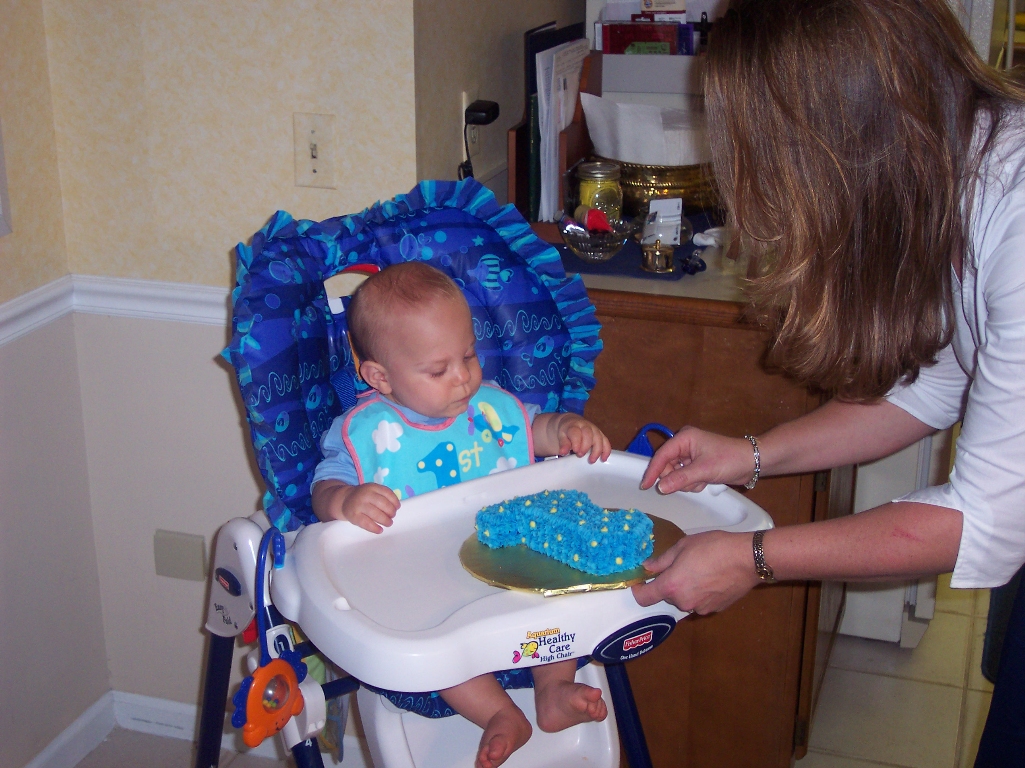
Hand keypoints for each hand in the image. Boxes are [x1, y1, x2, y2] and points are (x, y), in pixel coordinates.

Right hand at [315, 481, 399, 532]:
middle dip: (390, 511)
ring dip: (385, 520)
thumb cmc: (363, 497)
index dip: (394, 501)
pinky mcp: (353, 516)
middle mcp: (365, 494)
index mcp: (372, 487)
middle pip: (382, 503)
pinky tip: (380, 530)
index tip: (397, 508)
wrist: (344, 499)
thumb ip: (383, 496)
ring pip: (375, 514)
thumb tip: (396, 508)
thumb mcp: (372, 491)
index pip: (387, 492)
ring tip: (389, 523)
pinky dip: (375, 528)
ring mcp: (358, 505)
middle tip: (392, 516)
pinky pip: (366, 523)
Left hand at [554, 414, 611, 462]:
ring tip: (591, 460)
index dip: (576, 442)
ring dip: (596, 451)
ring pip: (599, 438)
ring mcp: (594, 430)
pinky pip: (606, 442)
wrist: (571, 423)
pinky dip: (606, 451)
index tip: (574, 450)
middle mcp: (585, 426)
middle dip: (585, 446)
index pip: (576, 432)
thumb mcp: (561, 436)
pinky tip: (603, 459)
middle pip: (588, 434)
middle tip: (580, 455)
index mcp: (574, 425)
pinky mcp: (600, 435)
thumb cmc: (566, 431)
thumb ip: (563, 444)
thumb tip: (563, 452)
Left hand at [631, 530, 760, 613]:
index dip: (639, 590)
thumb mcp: (683, 546)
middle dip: (669, 583)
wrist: (747, 559)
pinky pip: (700, 602)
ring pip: (685, 599)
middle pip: (667, 596)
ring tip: (700, 570)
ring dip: (686, 588)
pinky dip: (701, 593)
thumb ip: (662, 560)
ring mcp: (700, 608)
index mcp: (672, 586)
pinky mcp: (715, 609)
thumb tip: (647, 567)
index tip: (640, 582)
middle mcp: (684, 602)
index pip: (644, 598)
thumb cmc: (714, 548)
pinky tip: (712, 578)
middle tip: (681, 565)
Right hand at [640, 427, 757, 493]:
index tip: (645, 486)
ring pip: (675, 473)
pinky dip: (692, 482)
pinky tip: (704, 481)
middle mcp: (684, 444)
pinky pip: (684, 476)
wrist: (752, 462)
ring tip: (702, 481)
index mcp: (684, 438)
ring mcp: (690, 454)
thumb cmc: (729, 460)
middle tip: (691, 482)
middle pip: (667, 465)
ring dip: (686, 482)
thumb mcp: (704, 470)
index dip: (653, 471)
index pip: (662, 455)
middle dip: (677, 478)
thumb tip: (660, 487)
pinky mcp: (695, 463)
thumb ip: (680, 479)